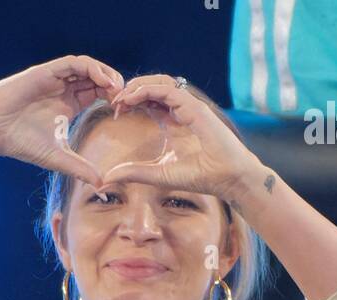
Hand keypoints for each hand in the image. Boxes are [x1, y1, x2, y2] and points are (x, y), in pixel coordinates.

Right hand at [0, 56, 123, 182]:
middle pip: (96, 78)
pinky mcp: (47, 71)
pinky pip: (74, 63)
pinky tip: (102, 81)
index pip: (97, 93)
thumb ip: (80, 168)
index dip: (112, 99)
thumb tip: (102, 184)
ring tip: (117, 89)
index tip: (122, 112)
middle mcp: (64, 88)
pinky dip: (91, 68)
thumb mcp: (58, 158)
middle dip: (114, 85)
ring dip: (106, 74)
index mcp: (69, 104)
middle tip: (126, 98)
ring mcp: (56, 78)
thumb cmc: (21, 143)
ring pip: (88, 67)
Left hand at [98, 74, 258, 201]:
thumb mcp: (159, 175)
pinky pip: (169, 90)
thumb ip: (135, 173)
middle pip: (154, 87)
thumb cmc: (202, 178)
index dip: (133, 102)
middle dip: (133, 90)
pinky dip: (149, 90)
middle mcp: (182, 110)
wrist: (229, 179)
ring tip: (121, 97)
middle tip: (114, 101)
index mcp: (175, 122)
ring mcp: (190, 106)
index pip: (151, 101)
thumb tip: (108, 177)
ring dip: (139, 86)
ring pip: (161, 83)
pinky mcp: (196, 107)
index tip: (117, 113)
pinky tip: (133, 98)